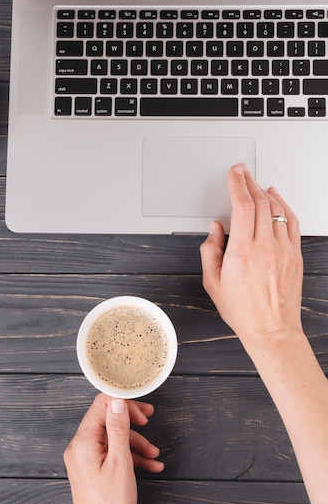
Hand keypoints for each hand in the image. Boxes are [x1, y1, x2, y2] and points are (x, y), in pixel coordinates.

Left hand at [64, 393, 163, 503]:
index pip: (101, 405)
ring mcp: (85, 457)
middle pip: (107, 419)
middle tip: (149, 420)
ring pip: (112, 437)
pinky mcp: (91, 468)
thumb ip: (119, 429)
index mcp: (84, 440)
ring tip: (154, 455)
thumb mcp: (120, 462)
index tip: (142, 411)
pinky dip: (130, 456)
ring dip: (136, 442)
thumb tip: (118, 402)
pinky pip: (111, 452)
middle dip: (132, 422)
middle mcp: (80, 445)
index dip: (124, 404)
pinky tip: (149, 465)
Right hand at [200, 163, 303, 352]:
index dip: (237, 184)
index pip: (241, 206)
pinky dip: (283, 205)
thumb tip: (215, 229)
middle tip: (242, 173)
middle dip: (249, 182)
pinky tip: (276, 199)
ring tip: (255, 184)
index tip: (234, 174)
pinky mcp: (295, 255)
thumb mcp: (213, 283)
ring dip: (264, 192)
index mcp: (241, 253)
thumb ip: (209, 251)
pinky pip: (290, 221)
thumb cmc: (243, 311)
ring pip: (276, 209)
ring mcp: (283, 250)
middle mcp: (264, 247)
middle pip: (259, 202)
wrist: (272, 330)